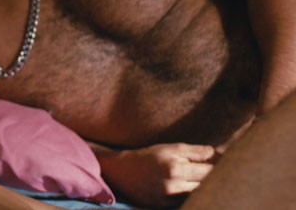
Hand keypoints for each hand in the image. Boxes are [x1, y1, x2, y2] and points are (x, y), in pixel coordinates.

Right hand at [96, 143, 217, 208]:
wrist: (122, 171)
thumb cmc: (149, 156)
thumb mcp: (171, 148)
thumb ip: (197, 152)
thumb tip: (221, 155)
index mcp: (177, 168)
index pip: (211, 171)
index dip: (223, 168)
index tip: (229, 165)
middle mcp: (174, 186)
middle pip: (207, 187)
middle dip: (217, 180)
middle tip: (224, 174)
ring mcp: (168, 199)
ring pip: (199, 197)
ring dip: (206, 190)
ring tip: (208, 182)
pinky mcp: (164, 207)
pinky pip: (187, 204)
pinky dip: (194, 198)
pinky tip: (193, 191)